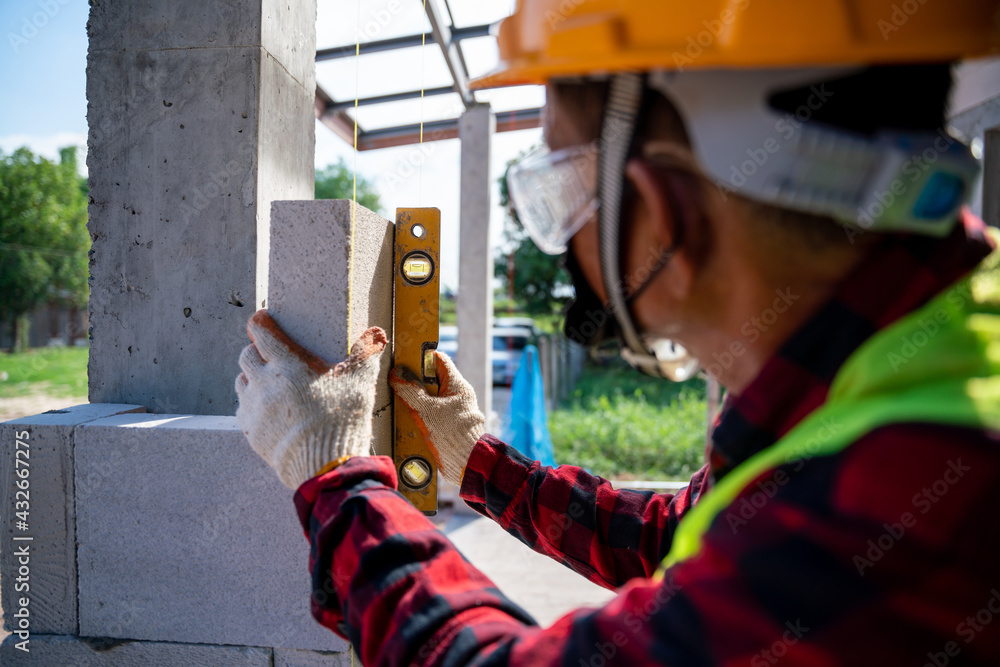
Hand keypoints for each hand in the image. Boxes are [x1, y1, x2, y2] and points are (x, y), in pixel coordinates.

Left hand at [236, 310, 386, 488]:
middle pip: (246, 355)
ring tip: (269, 382)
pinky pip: (243, 408)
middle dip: (256, 350)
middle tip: (271, 355)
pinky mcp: (251, 430)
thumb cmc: (342, 419)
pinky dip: (252, 403)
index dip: (260, 322)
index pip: (261, 332)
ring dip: (252, 377)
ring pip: (241, 381)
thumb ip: (365, 354)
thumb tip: (377, 333)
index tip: (262, 319)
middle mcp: (264, 382)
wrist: (325, 465)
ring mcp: (254, 407)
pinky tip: (269, 408)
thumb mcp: (359, 382)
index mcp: (288, 364)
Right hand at [389, 351, 484, 485]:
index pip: (439, 360)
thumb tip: (396, 373)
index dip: (421, 358)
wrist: (466, 464)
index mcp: (457, 385)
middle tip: (396, 383)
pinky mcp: (448, 425)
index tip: (404, 360)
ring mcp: (454, 410)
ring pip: (430, 398)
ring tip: (398, 402)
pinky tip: (407, 419)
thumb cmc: (451, 434)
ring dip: (415, 400)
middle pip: (432, 379)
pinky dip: (419, 414)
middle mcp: (457, 395)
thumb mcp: (426, 410)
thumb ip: (411, 391)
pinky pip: (431, 413)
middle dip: (414, 381)